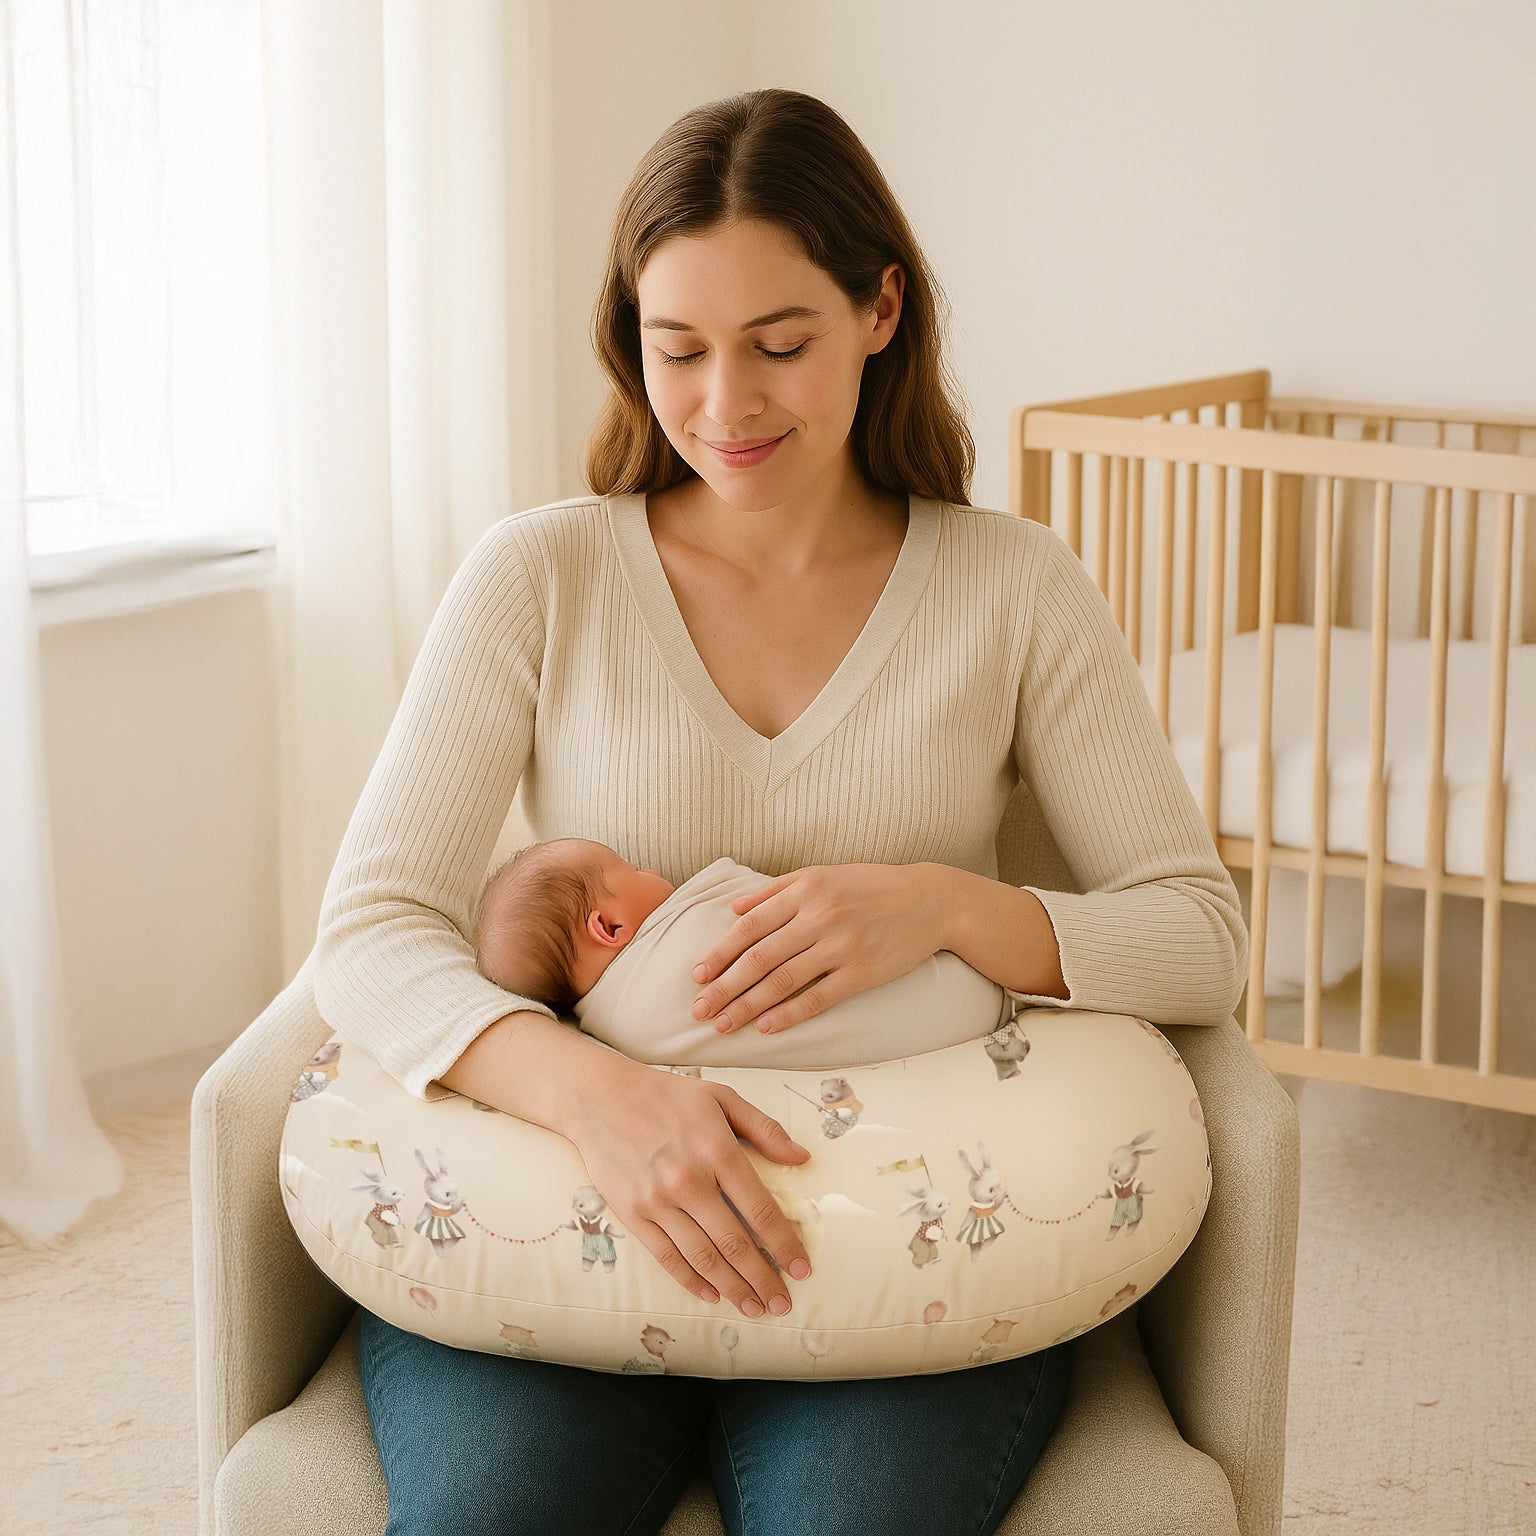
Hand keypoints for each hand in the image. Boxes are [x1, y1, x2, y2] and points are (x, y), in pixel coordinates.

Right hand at [564, 1055, 813, 1315]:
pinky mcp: (632, 1213)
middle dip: (764, 1279)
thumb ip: (765, 1129)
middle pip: (735, 1243)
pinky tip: (711, 1295)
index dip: (785, 1244)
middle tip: (782, 1304)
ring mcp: (658, 1200)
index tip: (802, 1268)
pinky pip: (667, 1256)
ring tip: (754, 1308)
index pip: (761, 1209)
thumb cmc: (667, 1095)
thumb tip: (803, 1157)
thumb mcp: (721, 1098)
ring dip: (732, 1288)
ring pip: (703, 1257)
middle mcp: (690, 1180)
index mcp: (718, 1151)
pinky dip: (691, 1281)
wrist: (600, 1097)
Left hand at [689, 862, 952, 1034]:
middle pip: (759, 957)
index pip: (749, 925)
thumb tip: (733, 908)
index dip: (719, 952)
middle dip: (724, 986)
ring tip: (722, 1025)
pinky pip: (819, 997)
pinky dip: (790, 1014)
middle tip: (698, 1009)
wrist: (929, 900)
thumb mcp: (821, 874)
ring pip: (783, 980)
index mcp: (804, 889)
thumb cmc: (869, 886)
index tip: (696, 974)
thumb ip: (775, 890)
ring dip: (748, 1006)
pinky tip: (767, 1027)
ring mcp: (842, 945)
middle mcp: (819, 916)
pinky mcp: (863, 972)